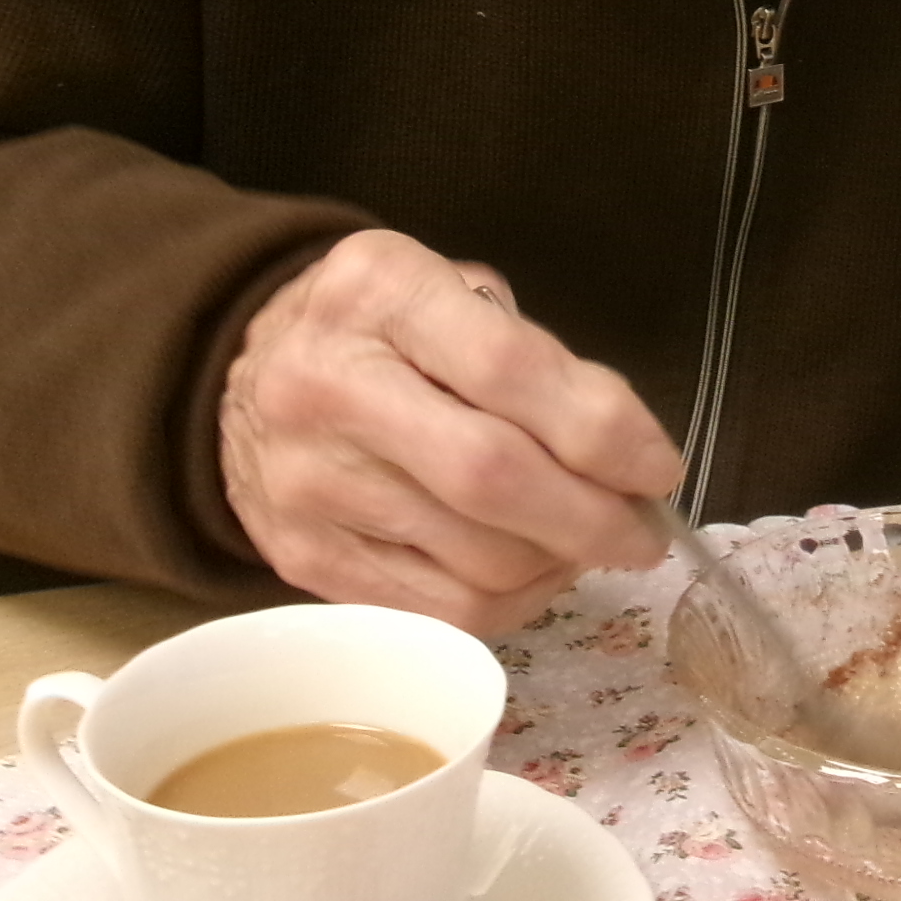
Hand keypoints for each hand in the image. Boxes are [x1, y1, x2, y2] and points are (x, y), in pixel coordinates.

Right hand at [221, 228, 683, 636]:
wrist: (242, 373)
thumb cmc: (381, 328)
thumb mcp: (449, 290)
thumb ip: (533, 356)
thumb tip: (624, 452)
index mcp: (378, 293)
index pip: (509, 368)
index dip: (603, 428)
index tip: (658, 465)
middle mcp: (329, 385)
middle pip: (492, 477)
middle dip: (593, 516)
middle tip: (641, 532)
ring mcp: (308, 483)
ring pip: (475, 559)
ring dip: (558, 562)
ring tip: (586, 541)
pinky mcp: (302, 559)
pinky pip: (439, 610)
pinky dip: (512, 601)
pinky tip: (533, 570)